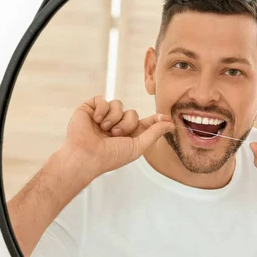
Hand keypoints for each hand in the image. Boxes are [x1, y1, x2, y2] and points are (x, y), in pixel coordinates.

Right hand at [60, 95, 174, 180]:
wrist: (86, 155)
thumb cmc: (110, 156)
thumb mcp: (137, 146)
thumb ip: (154, 133)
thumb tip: (171, 124)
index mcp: (127, 135)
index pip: (144, 122)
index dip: (154, 119)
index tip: (165, 118)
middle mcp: (115, 125)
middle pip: (132, 113)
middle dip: (127, 123)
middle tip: (115, 134)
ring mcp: (102, 116)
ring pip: (118, 104)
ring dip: (113, 118)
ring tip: (104, 129)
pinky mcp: (90, 109)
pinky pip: (102, 99)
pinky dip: (101, 109)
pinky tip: (96, 120)